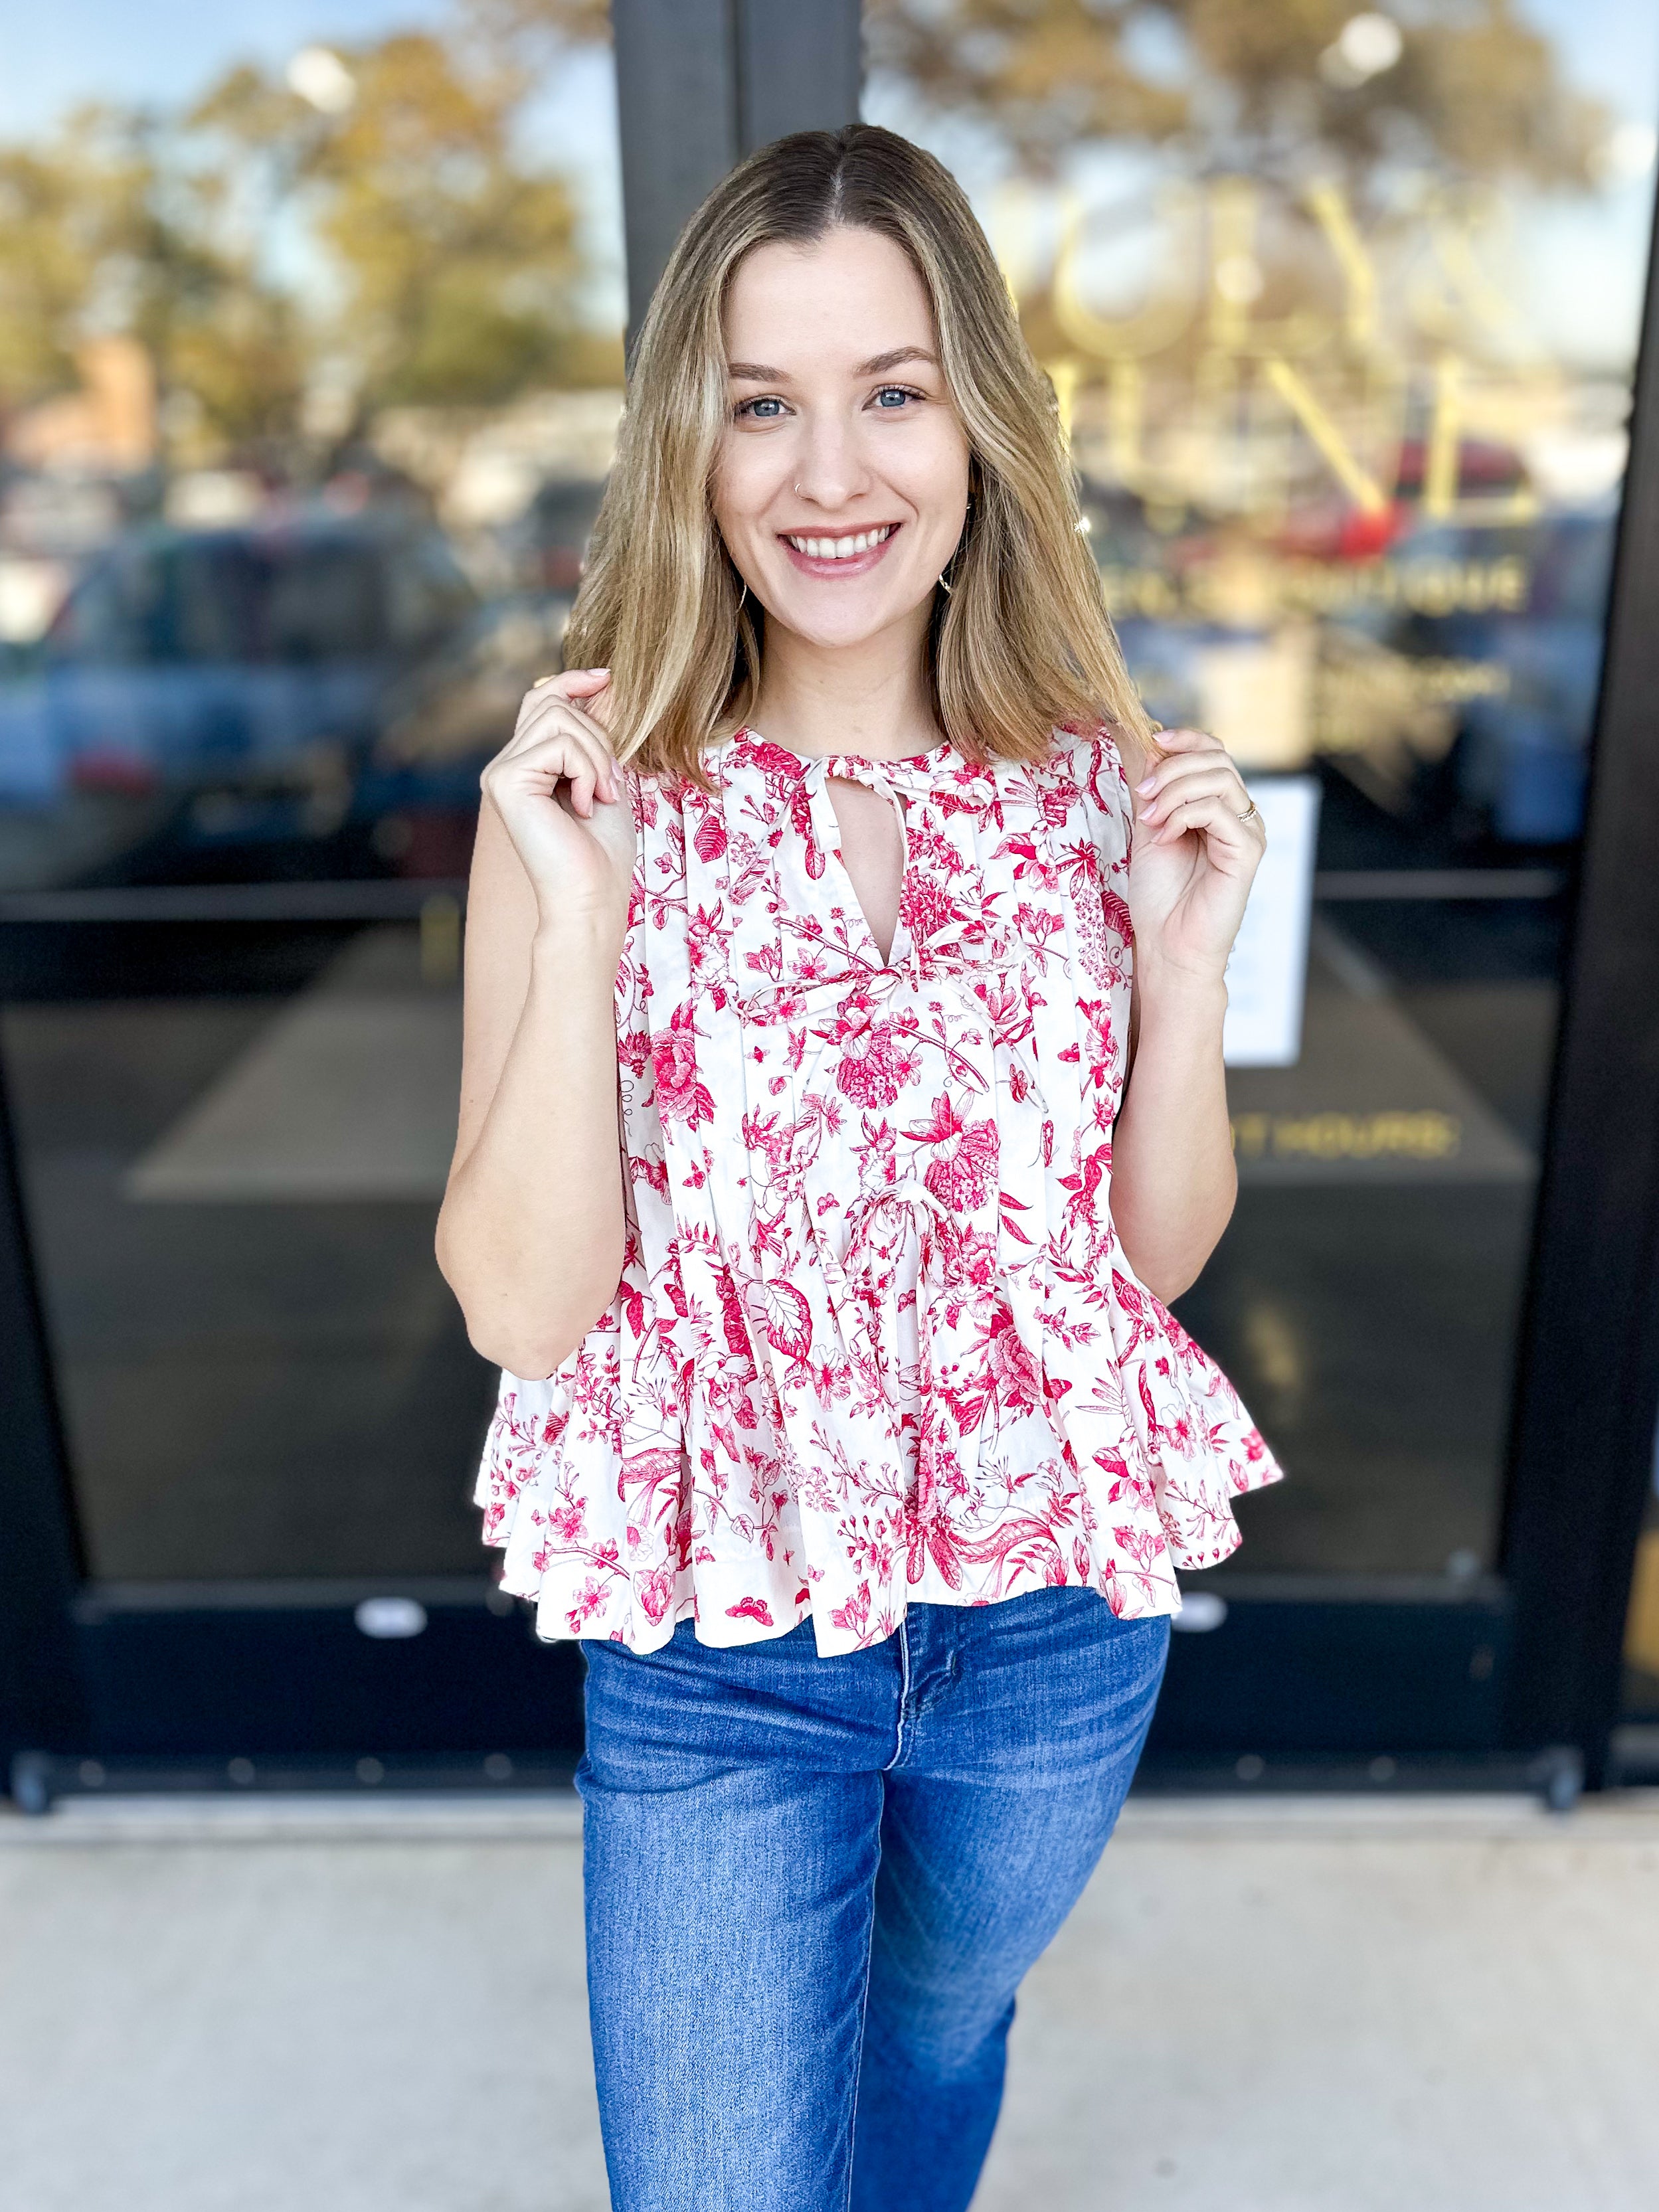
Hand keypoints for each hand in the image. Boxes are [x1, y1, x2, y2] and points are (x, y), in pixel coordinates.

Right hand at [481, 669, 635, 932]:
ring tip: (602, 797)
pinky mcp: (505, 781)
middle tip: (612, 787)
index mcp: (525, 766)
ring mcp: (500, 773)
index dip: (572, 681)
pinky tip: (586, 805)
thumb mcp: (604, 777)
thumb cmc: (602, 850)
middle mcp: (504, 766)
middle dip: (598, 738)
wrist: (592, 896)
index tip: (607, 677)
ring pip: (558, 719)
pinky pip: (560, 745)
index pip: (541, 700)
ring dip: (597, 757)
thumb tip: (605, 681)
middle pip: (553, 704)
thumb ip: (595, 736)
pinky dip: (587, 771)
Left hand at [1127, 727, 1264, 985]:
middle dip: (1172, 769)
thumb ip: (1149, 787)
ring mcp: (1248, 832)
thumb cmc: (1159, 896)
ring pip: (1219, 778)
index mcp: (1219, 806)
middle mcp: (1240, 815)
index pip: (1214, 751)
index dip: (1184, 739)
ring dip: (1174, 791)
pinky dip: (1182, 816)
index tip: (1151, 743)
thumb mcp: (1147, 827)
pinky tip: (1164, 838)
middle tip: (1142, 796)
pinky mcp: (1248, 852)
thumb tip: (1137, 738)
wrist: (1167, 946)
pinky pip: (1218, 811)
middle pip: (1217, 758)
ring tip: (1149, 820)